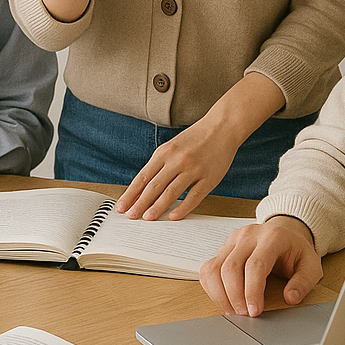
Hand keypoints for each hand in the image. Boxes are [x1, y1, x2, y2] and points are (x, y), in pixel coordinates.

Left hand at [116, 115, 237, 220]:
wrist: (222, 127)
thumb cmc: (195, 138)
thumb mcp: (172, 146)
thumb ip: (160, 165)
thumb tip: (144, 188)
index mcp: (164, 152)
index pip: (143, 177)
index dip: (131, 193)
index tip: (122, 206)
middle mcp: (177, 160)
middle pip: (154, 186)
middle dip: (140, 203)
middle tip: (131, 216)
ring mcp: (193, 169)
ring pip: (171, 192)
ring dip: (157, 207)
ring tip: (147, 218)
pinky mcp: (209, 178)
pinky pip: (194, 196)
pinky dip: (183, 208)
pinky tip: (173, 216)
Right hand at [200, 217, 321, 316]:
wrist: (284, 231)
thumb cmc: (295, 250)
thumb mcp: (311, 265)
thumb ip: (304, 282)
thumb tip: (290, 298)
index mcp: (271, 238)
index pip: (255, 264)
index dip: (252, 291)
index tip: (254, 312)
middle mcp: (248, 235)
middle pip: (231, 267)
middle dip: (234, 296)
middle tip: (244, 316)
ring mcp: (232, 240)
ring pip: (215, 267)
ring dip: (220, 294)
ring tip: (233, 311)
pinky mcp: (223, 248)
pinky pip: (208, 268)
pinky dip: (211, 287)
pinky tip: (223, 300)